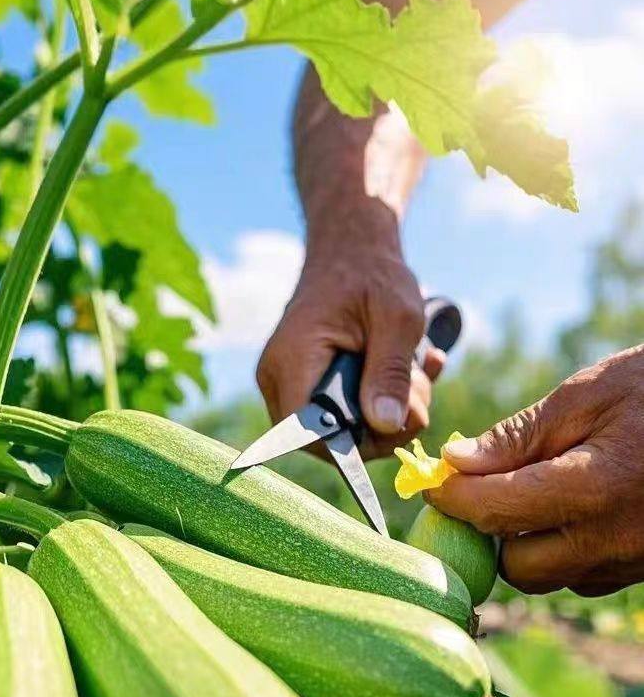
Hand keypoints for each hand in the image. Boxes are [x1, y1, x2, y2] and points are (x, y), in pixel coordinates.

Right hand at [256, 208, 444, 459]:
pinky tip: (412, 373)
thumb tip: (385, 425)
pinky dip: (378, 403)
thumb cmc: (373, 274)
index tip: (394, 429)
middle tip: (419, 396)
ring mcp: (288, 383)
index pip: (305, 431)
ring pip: (335, 430)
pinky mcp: (304, 385)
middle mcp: (278, 377)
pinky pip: (340, 414)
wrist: (351, 249)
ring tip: (418, 377)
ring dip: (386, 415)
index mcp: (293, 358)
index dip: (348, 446)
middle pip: (322, 439)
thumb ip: (389, 372)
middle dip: (379, 429)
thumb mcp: (397, 319)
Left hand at [428, 346, 643, 595]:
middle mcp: (616, 541)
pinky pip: (585, 577)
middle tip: (485, 487)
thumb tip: (455, 462)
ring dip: (526, 545)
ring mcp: (636, 562)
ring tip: (536, 491)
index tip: (430, 479)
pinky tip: (574, 509)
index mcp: (595, 490)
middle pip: (515, 566)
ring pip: (549, 577)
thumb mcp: (588, 395)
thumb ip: (518, 436)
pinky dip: (564, 551)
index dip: (450, 496)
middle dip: (491, 530)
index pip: (494, 510)